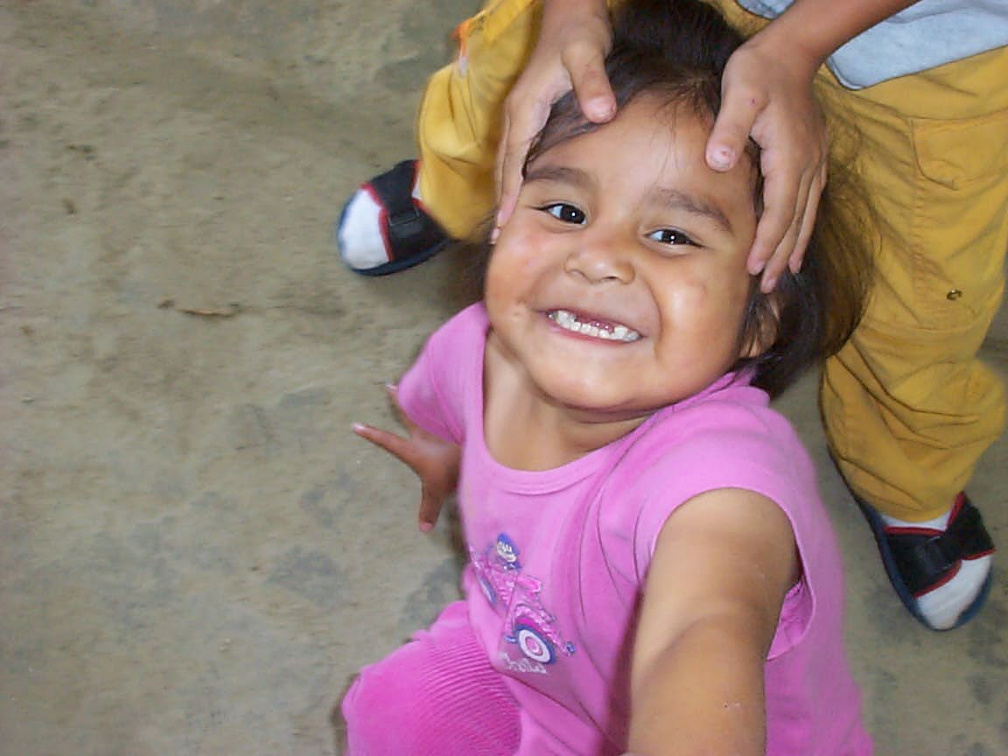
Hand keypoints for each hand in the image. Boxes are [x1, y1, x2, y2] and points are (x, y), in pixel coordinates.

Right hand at [353, 385, 460, 531]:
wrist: (477, 447)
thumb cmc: (454, 469)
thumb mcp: (439, 491)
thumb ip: (429, 508)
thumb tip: (423, 529)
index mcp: (414, 449)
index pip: (387, 441)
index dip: (371, 434)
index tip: (355, 425)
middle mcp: (424, 432)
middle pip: (408, 414)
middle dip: (398, 401)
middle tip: (389, 386)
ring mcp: (439, 424)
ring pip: (427, 406)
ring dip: (422, 397)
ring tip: (419, 384)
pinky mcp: (455, 419)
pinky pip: (444, 408)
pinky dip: (444, 400)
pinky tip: (450, 392)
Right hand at [494, 0, 613, 234]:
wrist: (571, 10)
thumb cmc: (579, 31)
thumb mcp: (588, 52)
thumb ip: (593, 82)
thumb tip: (601, 114)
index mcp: (525, 106)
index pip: (514, 159)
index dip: (510, 192)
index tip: (506, 223)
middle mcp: (517, 113)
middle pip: (503, 167)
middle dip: (501, 202)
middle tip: (498, 239)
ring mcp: (521, 114)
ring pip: (507, 162)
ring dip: (505, 193)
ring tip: (504, 226)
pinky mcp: (531, 114)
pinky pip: (518, 153)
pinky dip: (515, 178)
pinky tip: (523, 196)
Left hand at [706, 33, 827, 292]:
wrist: (792, 52)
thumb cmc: (760, 72)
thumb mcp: (740, 93)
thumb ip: (729, 127)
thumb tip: (719, 161)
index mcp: (790, 156)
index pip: (780, 210)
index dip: (767, 241)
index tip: (753, 267)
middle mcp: (807, 165)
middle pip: (796, 221)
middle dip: (780, 256)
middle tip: (766, 287)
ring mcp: (814, 162)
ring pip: (806, 215)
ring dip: (793, 247)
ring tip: (782, 276)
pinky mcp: (812, 158)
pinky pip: (809, 202)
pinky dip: (801, 227)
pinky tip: (794, 244)